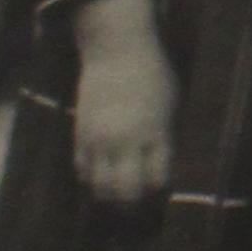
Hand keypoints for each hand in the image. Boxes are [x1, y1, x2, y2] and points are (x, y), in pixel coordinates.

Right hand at [69, 0, 176, 203]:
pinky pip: (82, 171)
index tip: (164, 185)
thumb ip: (166, 135)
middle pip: (126, 192)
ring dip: (111, 195)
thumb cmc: (153, 72)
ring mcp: (100, 140)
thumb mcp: (172, 103)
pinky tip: (103, 173)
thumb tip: (165, 164)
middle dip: (135, 201)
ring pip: (100, 187)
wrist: (116, 49)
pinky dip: (92, 179)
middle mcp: (126, 140)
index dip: (162, 187)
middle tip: (141, 198)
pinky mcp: (80, 135)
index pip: (158, 179)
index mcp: (155, 131)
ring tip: (121, 191)